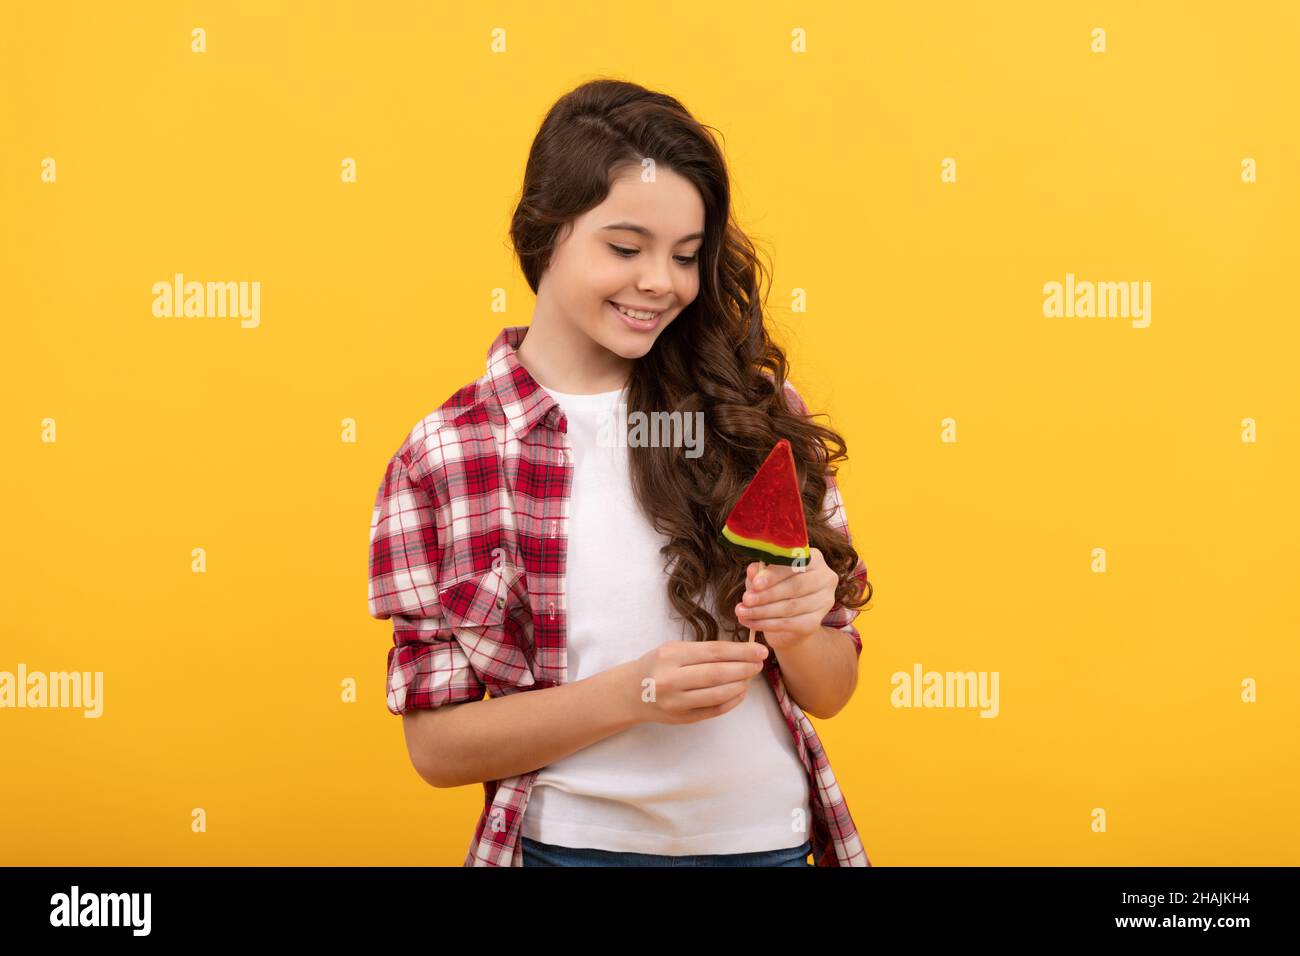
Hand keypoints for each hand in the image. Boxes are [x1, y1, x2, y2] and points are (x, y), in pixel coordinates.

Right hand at [622, 639, 769, 725]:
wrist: (631, 693)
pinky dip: (732, 700)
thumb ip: (702, 651)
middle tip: (760, 662)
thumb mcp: (673, 649)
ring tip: (751, 676)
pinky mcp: (683, 719)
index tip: (759, 650)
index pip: (713, 653)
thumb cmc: (656, 665)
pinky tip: (740, 691)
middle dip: (745, 668)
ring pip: (718, 694)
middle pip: (718, 674)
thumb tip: (741, 652)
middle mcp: (671, 680)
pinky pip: (715, 710)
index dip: (740, 652)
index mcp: (670, 656)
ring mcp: (676, 703)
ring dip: (741, 684)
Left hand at [735, 548, 835, 652]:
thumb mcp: (764, 577)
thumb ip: (759, 573)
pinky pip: (790, 624)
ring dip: (763, 611)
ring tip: (742, 612)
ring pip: (791, 606)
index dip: (774, 575)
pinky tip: (751, 623)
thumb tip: (753, 571)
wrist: (787, 620)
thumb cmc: (775, 589)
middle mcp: (825, 578)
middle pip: (795, 586)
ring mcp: (824, 601)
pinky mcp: (816, 622)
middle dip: (767, 594)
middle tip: (746, 600)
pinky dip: (768, 624)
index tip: (755, 583)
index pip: (795, 564)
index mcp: (814, 559)